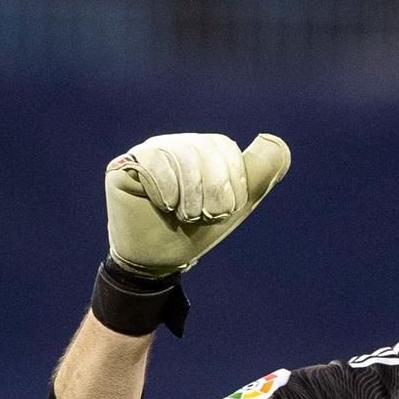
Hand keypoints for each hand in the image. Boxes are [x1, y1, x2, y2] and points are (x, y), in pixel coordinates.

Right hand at [105, 132, 291, 276]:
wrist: (159, 259)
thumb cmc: (196, 231)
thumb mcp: (236, 204)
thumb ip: (259, 172)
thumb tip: (274, 139)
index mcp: (204, 149)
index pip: (225, 149)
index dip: (230, 182)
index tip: (224, 211)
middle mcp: (176, 144)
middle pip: (204, 149)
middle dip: (212, 191)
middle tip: (203, 216)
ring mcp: (149, 152)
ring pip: (180, 154)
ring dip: (189, 195)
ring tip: (184, 215)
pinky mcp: (125, 165)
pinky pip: (153, 162)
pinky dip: (166, 190)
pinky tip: (163, 205)